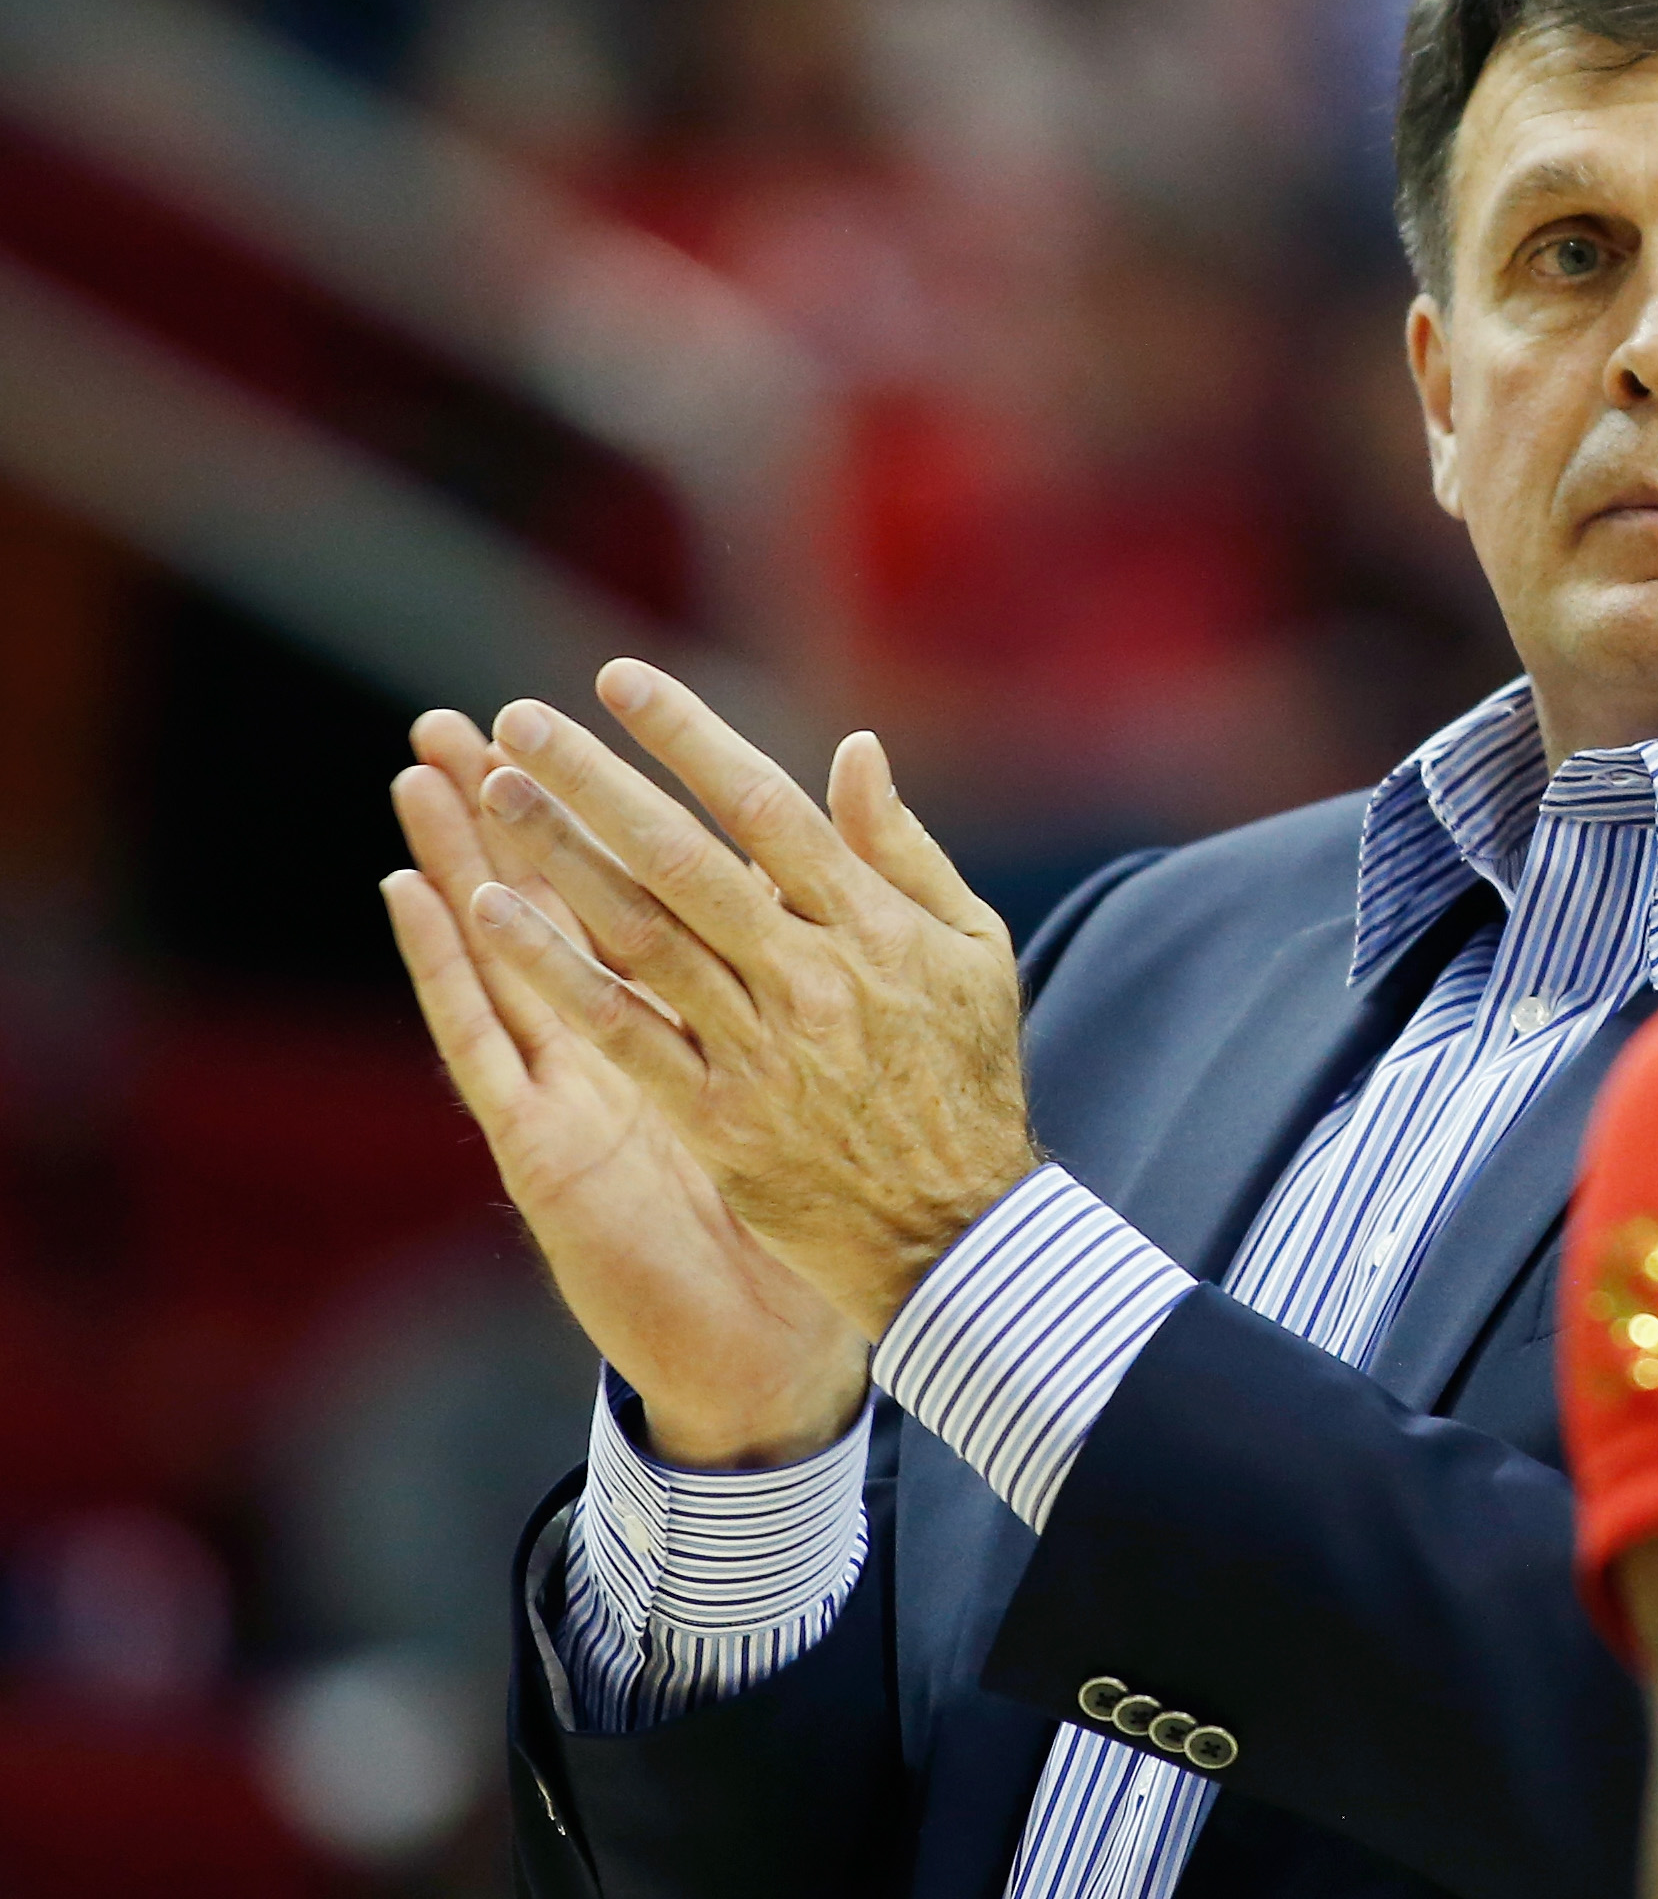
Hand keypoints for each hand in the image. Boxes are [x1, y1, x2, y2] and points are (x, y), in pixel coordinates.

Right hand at [383, 712, 867, 1468]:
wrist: (800, 1323)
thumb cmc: (824, 1197)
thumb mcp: (835, 1060)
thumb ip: (834, 952)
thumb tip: (864, 852)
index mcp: (696, 1011)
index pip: (641, 884)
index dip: (610, 802)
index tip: (582, 708)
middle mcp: (622, 1038)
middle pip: (559, 901)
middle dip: (516, 808)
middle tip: (462, 716)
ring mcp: (575, 1083)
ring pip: (506, 951)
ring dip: (462, 859)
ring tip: (422, 771)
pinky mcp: (545, 1140)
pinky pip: (484, 1042)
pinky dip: (449, 967)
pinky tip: (419, 895)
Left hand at [463, 659, 1038, 1345]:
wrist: (957, 1226)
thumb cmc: (967, 1076)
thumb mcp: (971, 950)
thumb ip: (903, 851)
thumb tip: (855, 750)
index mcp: (872, 925)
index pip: (764, 806)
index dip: (687, 737)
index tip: (619, 680)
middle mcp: (809, 976)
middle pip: (684, 857)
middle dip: (598, 781)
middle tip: (521, 720)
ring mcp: (759, 1048)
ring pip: (640, 933)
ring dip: (559, 858)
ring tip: (492, 792)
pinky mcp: (718, 1116)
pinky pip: (621, 1031)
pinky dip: (555, 970)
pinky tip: (493, 916)